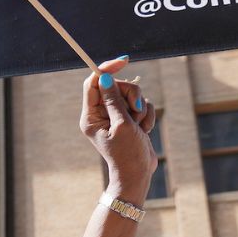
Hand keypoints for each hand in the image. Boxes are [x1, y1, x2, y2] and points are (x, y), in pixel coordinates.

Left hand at [80, 57, 157, 199]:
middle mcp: (101, 114)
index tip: (123, 61)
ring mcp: (116, 116)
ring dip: (140, 108)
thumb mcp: (122, 125)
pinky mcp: (130, 119)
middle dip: (131, 95)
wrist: (139, 174)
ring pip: (132, 94)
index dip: (106, 70)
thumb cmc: (127, 154)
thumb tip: (104, 78)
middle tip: (135, 111)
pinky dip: (146, 115)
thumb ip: (114, 100)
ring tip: (139, 128)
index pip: (92, 83)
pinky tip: (144, 131)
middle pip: (116, 86)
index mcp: (91, 116)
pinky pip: (141, 104)